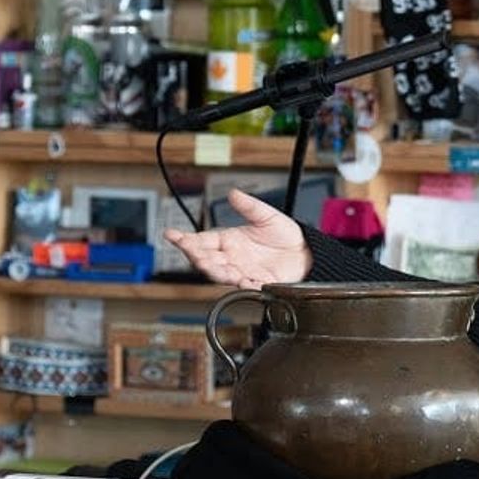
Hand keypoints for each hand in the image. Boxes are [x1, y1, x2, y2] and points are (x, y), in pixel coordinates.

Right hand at [162, 189, 309, 288]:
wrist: (305, 252)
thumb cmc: (285, 235)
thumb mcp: (266, 215)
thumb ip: (249, 206)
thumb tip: (234, 193)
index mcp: (229, 240)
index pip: (202, 240)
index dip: (185, 239)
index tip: (172, 235)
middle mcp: (231, 257)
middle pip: (206, 259)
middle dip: (196, 256)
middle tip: (191, 251)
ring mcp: (242, 271)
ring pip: (221, 274)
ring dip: (214, 270)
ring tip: (210, 265)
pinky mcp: (257, 283)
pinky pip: (245, 286)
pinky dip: (242, 284)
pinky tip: (239, 280)